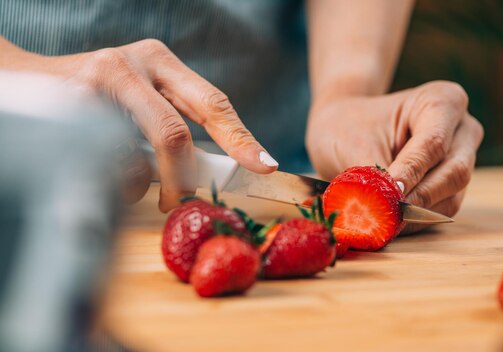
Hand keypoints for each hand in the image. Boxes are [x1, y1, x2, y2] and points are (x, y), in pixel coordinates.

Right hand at [1, 38, 277, 211]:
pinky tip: (96, 165)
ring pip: (143, 153)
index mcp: (160, 60)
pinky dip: (113, 179)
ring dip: (144, 182)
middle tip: (183, 200)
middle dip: (186, 176)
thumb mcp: (138, 94)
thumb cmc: (91, 95)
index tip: (265, 166)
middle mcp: (133, 63)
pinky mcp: (70, 107)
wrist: (17, 81)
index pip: (213, 102)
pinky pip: (107, 163)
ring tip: (132, 180)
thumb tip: (209, 169)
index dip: (241, 138)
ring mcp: (99, 82)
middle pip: (181, 128)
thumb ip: (172, 119)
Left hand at [306, 81, 483, 228]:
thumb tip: (380, 208)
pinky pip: (442, 210)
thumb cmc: (349, 125)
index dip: (412, 171)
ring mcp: (462, 159)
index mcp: (442, 101)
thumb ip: (372, 175)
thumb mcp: (354, 143)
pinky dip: (416, 220)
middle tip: (387, 214)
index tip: (390, 192)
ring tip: (382, 219)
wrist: (343, 127)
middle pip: (454, 172)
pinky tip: (390, 222)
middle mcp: (462, 130)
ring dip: (417, 214)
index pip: (434, 142)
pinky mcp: (454, 187)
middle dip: (418, 197)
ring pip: (451, 197)